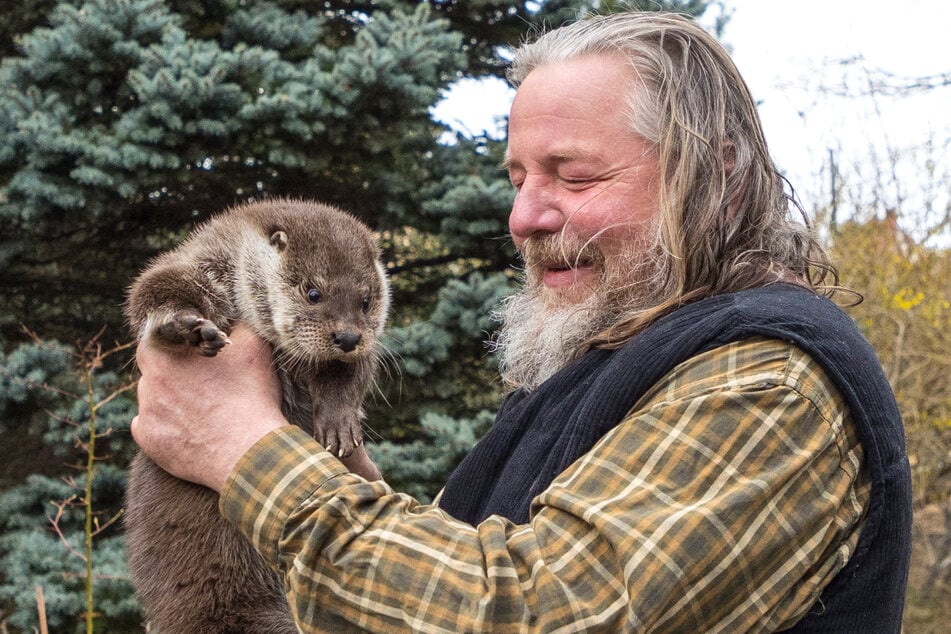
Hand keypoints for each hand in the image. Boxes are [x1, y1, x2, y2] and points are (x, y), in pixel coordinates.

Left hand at [130, 325, 287, 491]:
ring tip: (200, 408)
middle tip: (198, 380)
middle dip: (170, 370)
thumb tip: (231, 317)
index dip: (172, 343)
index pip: (154, 338)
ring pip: (152, 399)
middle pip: (152, 369)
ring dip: (169, 399)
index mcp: (166, 356)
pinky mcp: (149, 442)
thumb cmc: (250, 396)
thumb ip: (236, 324)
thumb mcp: (253, 347)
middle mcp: (148, 384)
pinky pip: (149, 427)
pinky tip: (189, 429)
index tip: (189, 351)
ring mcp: (146, 415)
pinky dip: (165, 426)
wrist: (249, 451)